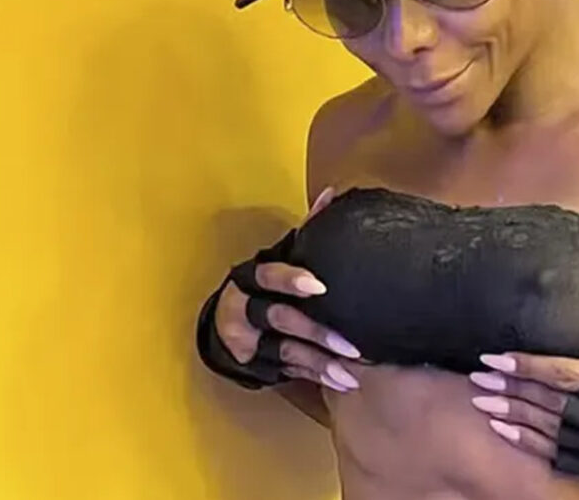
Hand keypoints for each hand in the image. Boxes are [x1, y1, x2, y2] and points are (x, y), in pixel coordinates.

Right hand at [214, 187, 362, 391]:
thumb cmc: (266, 282)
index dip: (291, 280)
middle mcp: (245, 308)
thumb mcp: (280, 255)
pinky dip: (316, 378)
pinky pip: (288, 372)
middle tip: (351, 346)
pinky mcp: (255, 364)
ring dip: (320, 364)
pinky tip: (342, 384)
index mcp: (253, 277)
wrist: (227, 322)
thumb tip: (333, 193)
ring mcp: (248, 340)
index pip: (269, 276)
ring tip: (351, 374)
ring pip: (285, 352)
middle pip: (280, 319)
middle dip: (316, 332)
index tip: (319, 287)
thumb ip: (307, 229)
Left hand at [469, 249, 578, 477]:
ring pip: (549, 430)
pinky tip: (505, 432)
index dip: (525, 366)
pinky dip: (529, 444)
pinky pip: (559, 455)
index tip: (495, 358)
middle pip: (548, 403)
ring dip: (512, 416)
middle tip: (477, 378)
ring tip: (481, 403)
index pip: (561, 373)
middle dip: (509, 390)